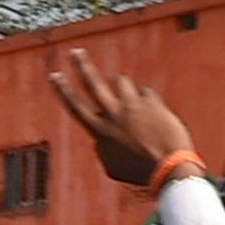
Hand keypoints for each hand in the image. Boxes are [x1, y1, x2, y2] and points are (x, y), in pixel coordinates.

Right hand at [52, 50, 196, 186]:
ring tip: (135, 109)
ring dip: (125, 91)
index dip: (62, 90)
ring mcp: (133, 105)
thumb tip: (100, 138)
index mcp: (101, 131)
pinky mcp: (152, 101)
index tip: (55, 75)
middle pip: (93, 82)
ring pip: (122, 83)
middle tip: (75, 52)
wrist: (169, 168)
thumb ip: (103, 148)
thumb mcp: (113, 167)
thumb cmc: (141, 172)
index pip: (75, 106)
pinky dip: (149, 104)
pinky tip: (156, 120)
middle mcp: (114, 114)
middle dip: (81, 65)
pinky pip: (146, 94)